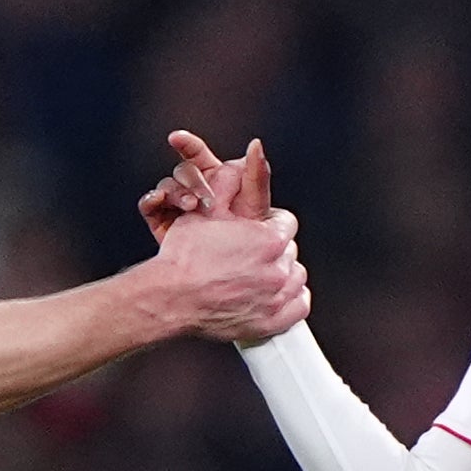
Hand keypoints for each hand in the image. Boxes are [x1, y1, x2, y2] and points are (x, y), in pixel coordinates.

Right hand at [140, 130, 268, 236]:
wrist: (231, 274)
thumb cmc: (250, 241)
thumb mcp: (256, 205)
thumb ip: (257, 175)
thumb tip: (256, 144)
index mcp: (215, 178)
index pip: (196, 154)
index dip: (186, 144)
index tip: (175, 138)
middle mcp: (193, 188)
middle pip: (183, 171)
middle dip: (192, 180)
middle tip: (204, 199)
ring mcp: (176, 206)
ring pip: (167, 186)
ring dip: (176, 192)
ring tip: (191, 207)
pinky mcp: (163, 223)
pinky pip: (150, 205)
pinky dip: (152, 200)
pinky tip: (159, 201)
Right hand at [142, 132, 305, 342]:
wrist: (171, 298)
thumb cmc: (185, 256)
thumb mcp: (207, 211)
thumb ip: (233, 182)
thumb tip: (255, 149)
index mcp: (269, 239)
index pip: (284, 223)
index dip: (268, 226)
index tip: (256, 233)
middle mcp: (279, 269)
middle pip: (289, 251)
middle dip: (273, 251)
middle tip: (251, 256)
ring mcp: (277, 297)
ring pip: (296, 278)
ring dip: (281, 274)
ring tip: (259, 275)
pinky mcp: (273, 321)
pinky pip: (299, 305)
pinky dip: (289, 300)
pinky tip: (272, 295)